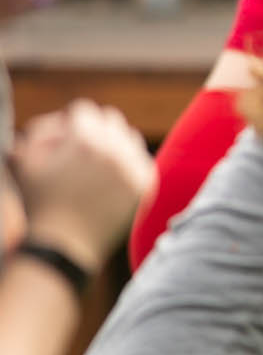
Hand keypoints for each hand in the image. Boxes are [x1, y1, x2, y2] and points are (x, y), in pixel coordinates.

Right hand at [10, 100, 153, 270]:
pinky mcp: (145, 185)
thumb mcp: (24, 162)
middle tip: (81, 148)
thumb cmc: (39, 204)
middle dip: (95, 129)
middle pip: (110, 119)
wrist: (64, 245)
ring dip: (115, 143)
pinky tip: (113, 176)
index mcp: (82, 140)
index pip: (84, 110)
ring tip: (97, 163)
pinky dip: (130, 163)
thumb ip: (40, 130)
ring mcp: (132, 167)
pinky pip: (142, 159)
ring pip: (129, 137)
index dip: (71, 121)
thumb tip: (61, 119)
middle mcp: (112, 150)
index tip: (66, 135)